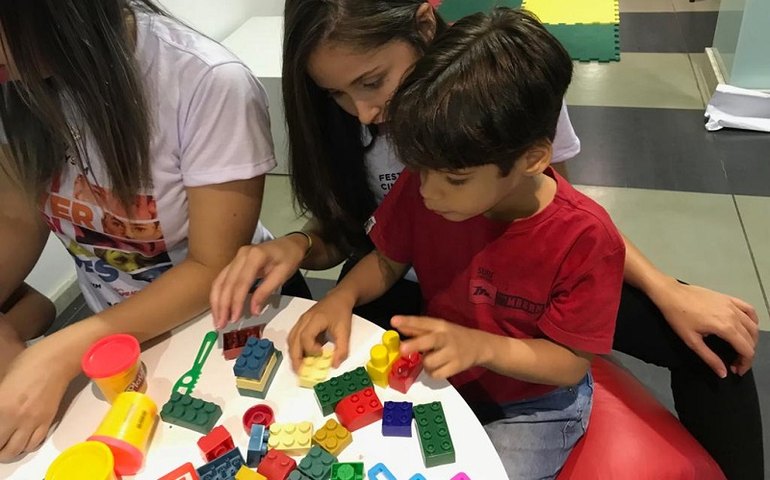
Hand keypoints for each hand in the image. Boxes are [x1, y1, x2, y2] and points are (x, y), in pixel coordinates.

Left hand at [0, 342, 70, 460]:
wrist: (57, 360)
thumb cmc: (28, 363)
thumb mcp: (3, 381)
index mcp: (1, 406)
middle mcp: (16, 418)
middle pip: (0, 447)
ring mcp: (34, 422)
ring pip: (16, 450)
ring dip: (8, 451)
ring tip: (5, 445)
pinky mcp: (47, 421)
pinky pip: (34, 443)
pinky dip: (25, 446)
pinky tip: (22, 439)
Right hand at [210, 235, 305, 328]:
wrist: (290, 244)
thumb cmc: (289, 258)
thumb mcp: (282, 275)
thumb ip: (266, 291)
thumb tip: (253, 311)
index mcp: (255, 256)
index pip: (241, 283)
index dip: (236, 302)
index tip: (234, 318)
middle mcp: (241, 255)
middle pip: (226, 283)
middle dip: (222, 305)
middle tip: (220, 324)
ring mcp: (236, 257)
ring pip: (220, 281)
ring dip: (216, 301)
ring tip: (217, 319)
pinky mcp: (234, 262)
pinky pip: (222, 279)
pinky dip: (218, 294)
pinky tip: (218, 307)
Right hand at [287, 292, 353, 370]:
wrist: (339, 298)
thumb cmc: (341, 313)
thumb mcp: (345, 331)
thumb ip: (341, 349)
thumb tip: (334, 365)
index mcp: (315, 319)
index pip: (305, 337)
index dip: (310, 349)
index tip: (320, 354)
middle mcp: (304, 320)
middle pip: (293, 340)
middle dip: (295, 358)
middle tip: (300, 372)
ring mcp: (301, 321)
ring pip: (291, 339)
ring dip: (293, 354)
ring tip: (299, 366)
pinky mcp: (301, 323)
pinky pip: (293, 337)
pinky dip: (295, 348)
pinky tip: (302, 356)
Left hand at [393, 316, 486, 379]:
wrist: (479, 346)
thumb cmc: (452, 336)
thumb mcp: (437, 329)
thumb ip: (417, 329)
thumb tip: (396, 325)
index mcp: (440, 325)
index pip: (423, 322)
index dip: (408, 321)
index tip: (393, 321)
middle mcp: (446, 337)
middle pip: (429, 341)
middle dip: (415, 345)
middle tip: (402, 349)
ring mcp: (452, 353)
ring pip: (429, 362)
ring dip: (425, 364)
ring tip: (431, 360)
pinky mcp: (457, 367)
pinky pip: (436, 374)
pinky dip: (433, 373)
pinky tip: (438, 367)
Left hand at [654, 282, 758, 377]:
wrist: (671, 294)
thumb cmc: (678, 316)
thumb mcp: (691, 341)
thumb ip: (709, 358)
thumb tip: (723, 373)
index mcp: (725, 327)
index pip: (747, 349)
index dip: (745, 363)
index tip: (736, 370)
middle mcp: (733, 315)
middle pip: (751, 339)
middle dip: (747, 354)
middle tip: (736, 363)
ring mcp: (732, 305)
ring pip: (753, 325)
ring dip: (751, 340)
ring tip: (740, 348)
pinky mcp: (728, 298)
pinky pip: (748, 309)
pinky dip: (752, 320)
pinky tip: (747, 327)